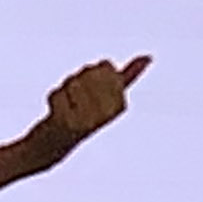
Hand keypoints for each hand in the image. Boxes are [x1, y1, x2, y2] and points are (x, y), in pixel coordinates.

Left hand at [27, 55, 150, 167]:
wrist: (57, 144)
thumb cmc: (84, 115)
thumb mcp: (109, 93)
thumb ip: (128, 76)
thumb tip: (148, 57)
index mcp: (118, 105)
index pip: (106, 65)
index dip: (96, 69)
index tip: (94, 86)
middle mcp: (105, 114)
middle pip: (87, 70)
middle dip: (79, 77)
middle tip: (77, 96)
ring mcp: (85, 121)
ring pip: (71, 81)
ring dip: (64, 88)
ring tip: (67, 104)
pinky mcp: (65, 125)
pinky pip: (57, 94)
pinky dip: (53, 97)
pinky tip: (56, 110)